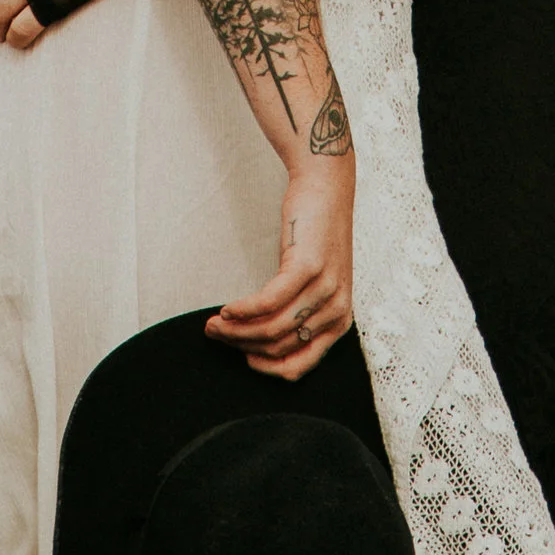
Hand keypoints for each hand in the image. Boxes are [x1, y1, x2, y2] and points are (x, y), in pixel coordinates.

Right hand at [209, 152, 354, 381]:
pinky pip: (267, 302)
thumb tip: (258, 344)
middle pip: (278, 346)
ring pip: (270, 328)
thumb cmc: (316, 236)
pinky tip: (227, 309)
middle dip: (241, 346)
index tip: (241, 357)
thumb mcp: (317, 284)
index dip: (264, 367)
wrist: (326, 187)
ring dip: (235, 330)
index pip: (298, 365)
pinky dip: (242, 310)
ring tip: (214, 323)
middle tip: (215, 334)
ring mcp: (323, 289)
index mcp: (340, 322)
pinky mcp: (307, 267)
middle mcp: (336, 310)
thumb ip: (299, 314)